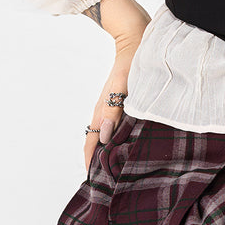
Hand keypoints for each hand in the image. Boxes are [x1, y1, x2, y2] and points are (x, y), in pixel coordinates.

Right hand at [84, 49, 134, 171]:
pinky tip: (123, 145)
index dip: (90, 161)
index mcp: (102, 111)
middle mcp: (103, 112)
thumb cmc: (131, 64)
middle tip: (105, 181)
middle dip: (97, 161)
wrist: (134, 42)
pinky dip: (114, 139)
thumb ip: (113, 111)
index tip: (93, 180)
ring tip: (113, 168)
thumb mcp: (122, 87)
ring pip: (104, 135)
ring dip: (106, 151)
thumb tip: (105, 136)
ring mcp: (110, 107)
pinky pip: (113, 126)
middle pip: (96, 142)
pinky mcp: (119, 103)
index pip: (92, 142)